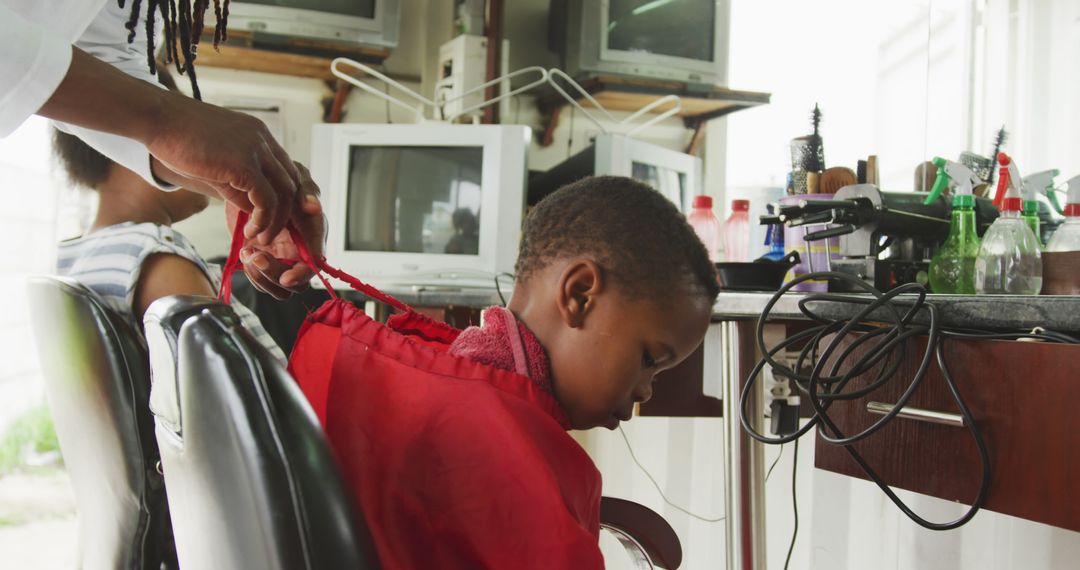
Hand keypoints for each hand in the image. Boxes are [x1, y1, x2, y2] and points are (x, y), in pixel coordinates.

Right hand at [144, 90, 299, 244]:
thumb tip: (250, 207)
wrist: (157, 116)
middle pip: (292, 182)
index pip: (286, 169)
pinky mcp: (244, 164)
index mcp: (259, 135)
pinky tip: (250, 231)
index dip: (284, 197)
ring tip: (262, 238)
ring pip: (284, 193)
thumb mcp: (216, 159)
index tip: (273, 217)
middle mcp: (264, 140)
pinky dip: (263, 220)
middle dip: (286, 212)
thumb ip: (236, 181)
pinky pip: (266, 199)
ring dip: (276, 221)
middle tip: (271, 232)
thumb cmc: (176, 137)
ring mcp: (257, 150)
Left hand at [226, 163, 326, 299]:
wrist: (250, 185)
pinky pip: (261, 282)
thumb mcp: (297, 178)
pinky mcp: (265, 262)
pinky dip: (252, 272)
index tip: (287, 276)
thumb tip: (314, 206)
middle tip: (258, 257)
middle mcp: (301, 251)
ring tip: (249, 253)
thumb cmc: (280, 180)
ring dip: (262, 277)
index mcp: (314, 234)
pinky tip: (245, 252)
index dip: (303, 273)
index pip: (316, 262)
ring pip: (279, 288)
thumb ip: (308, 191)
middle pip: (298, 283)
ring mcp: (283, 260)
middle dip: (276, 275)